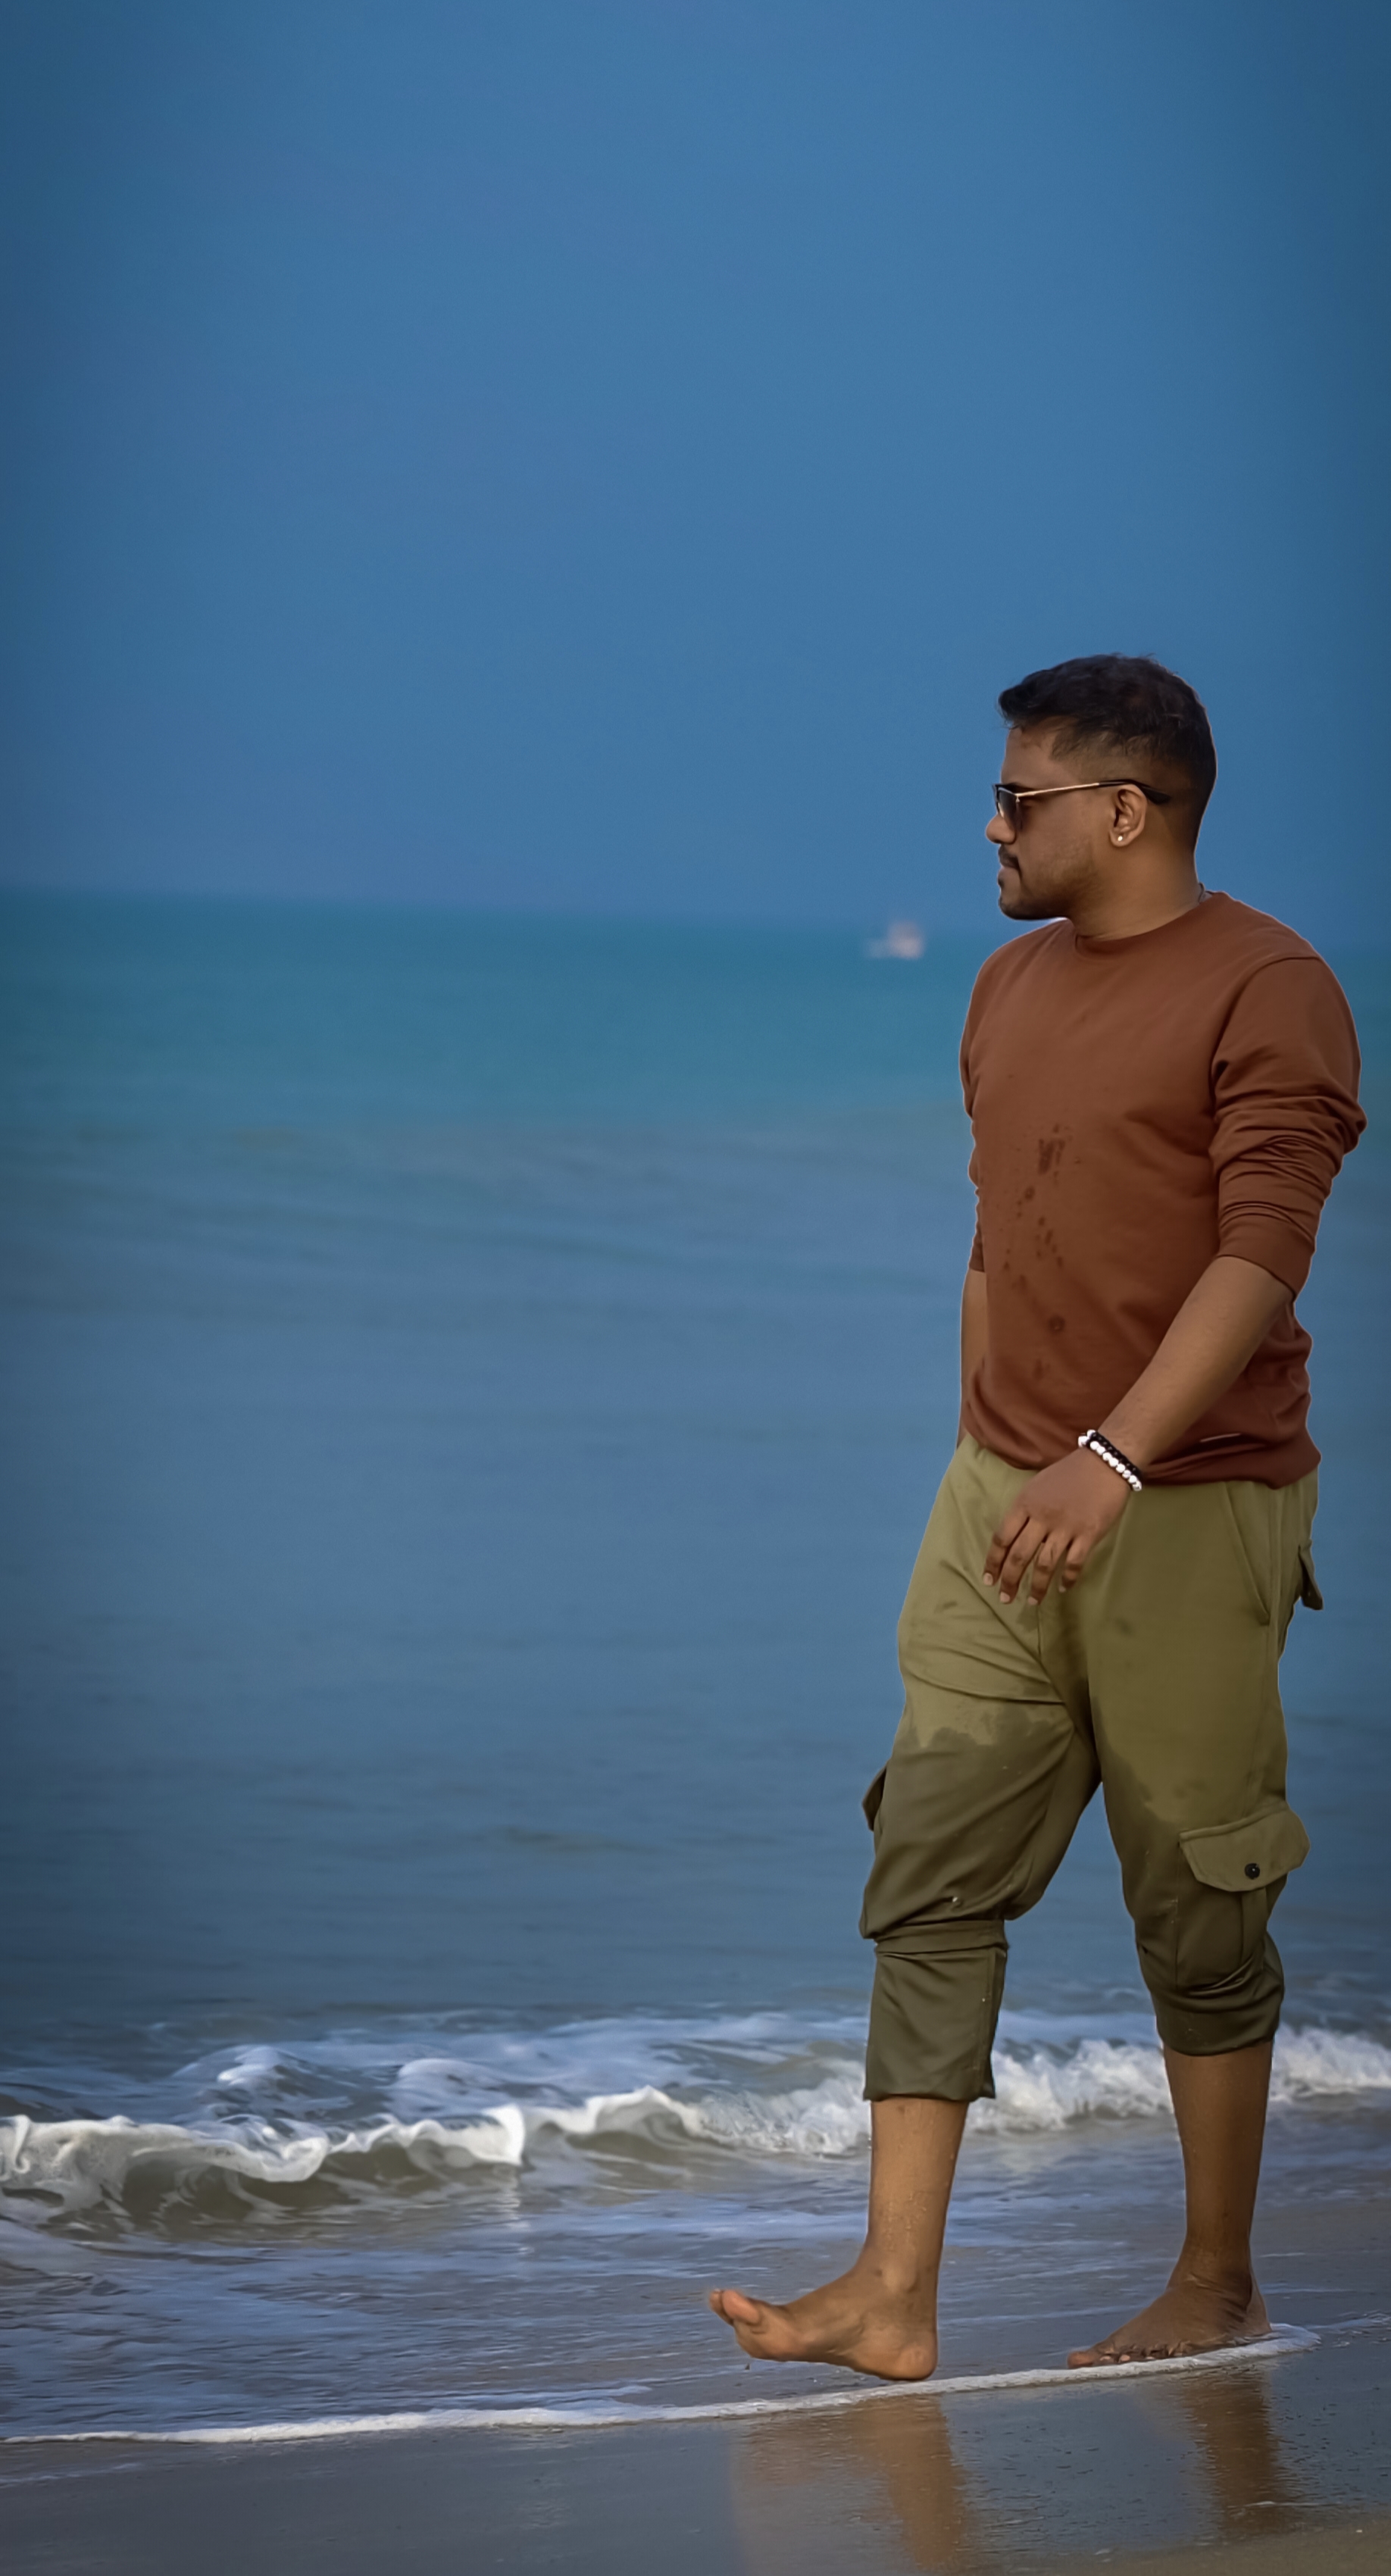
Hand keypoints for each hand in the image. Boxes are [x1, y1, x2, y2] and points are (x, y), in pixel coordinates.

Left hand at [983, 1448, 1132, 1604]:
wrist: (1104, 1463)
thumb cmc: (1069, 1473)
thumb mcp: (1037, 1485)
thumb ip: (1025, 1510)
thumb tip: (1014, 1536)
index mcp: (1025, 1503)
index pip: (1002, 1538)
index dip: (993, 1561)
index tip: (989, 1579)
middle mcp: (1042, 1517)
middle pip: (1019, 1555)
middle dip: (1009, 1581)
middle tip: (1005, 1598)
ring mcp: (1066, 1527)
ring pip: (1044, 1565)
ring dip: (1036, 1587)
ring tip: (1031, 1601)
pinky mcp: (1088, 1534)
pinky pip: (1074, 1563)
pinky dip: (1067, 1579)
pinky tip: (1063, 1589)